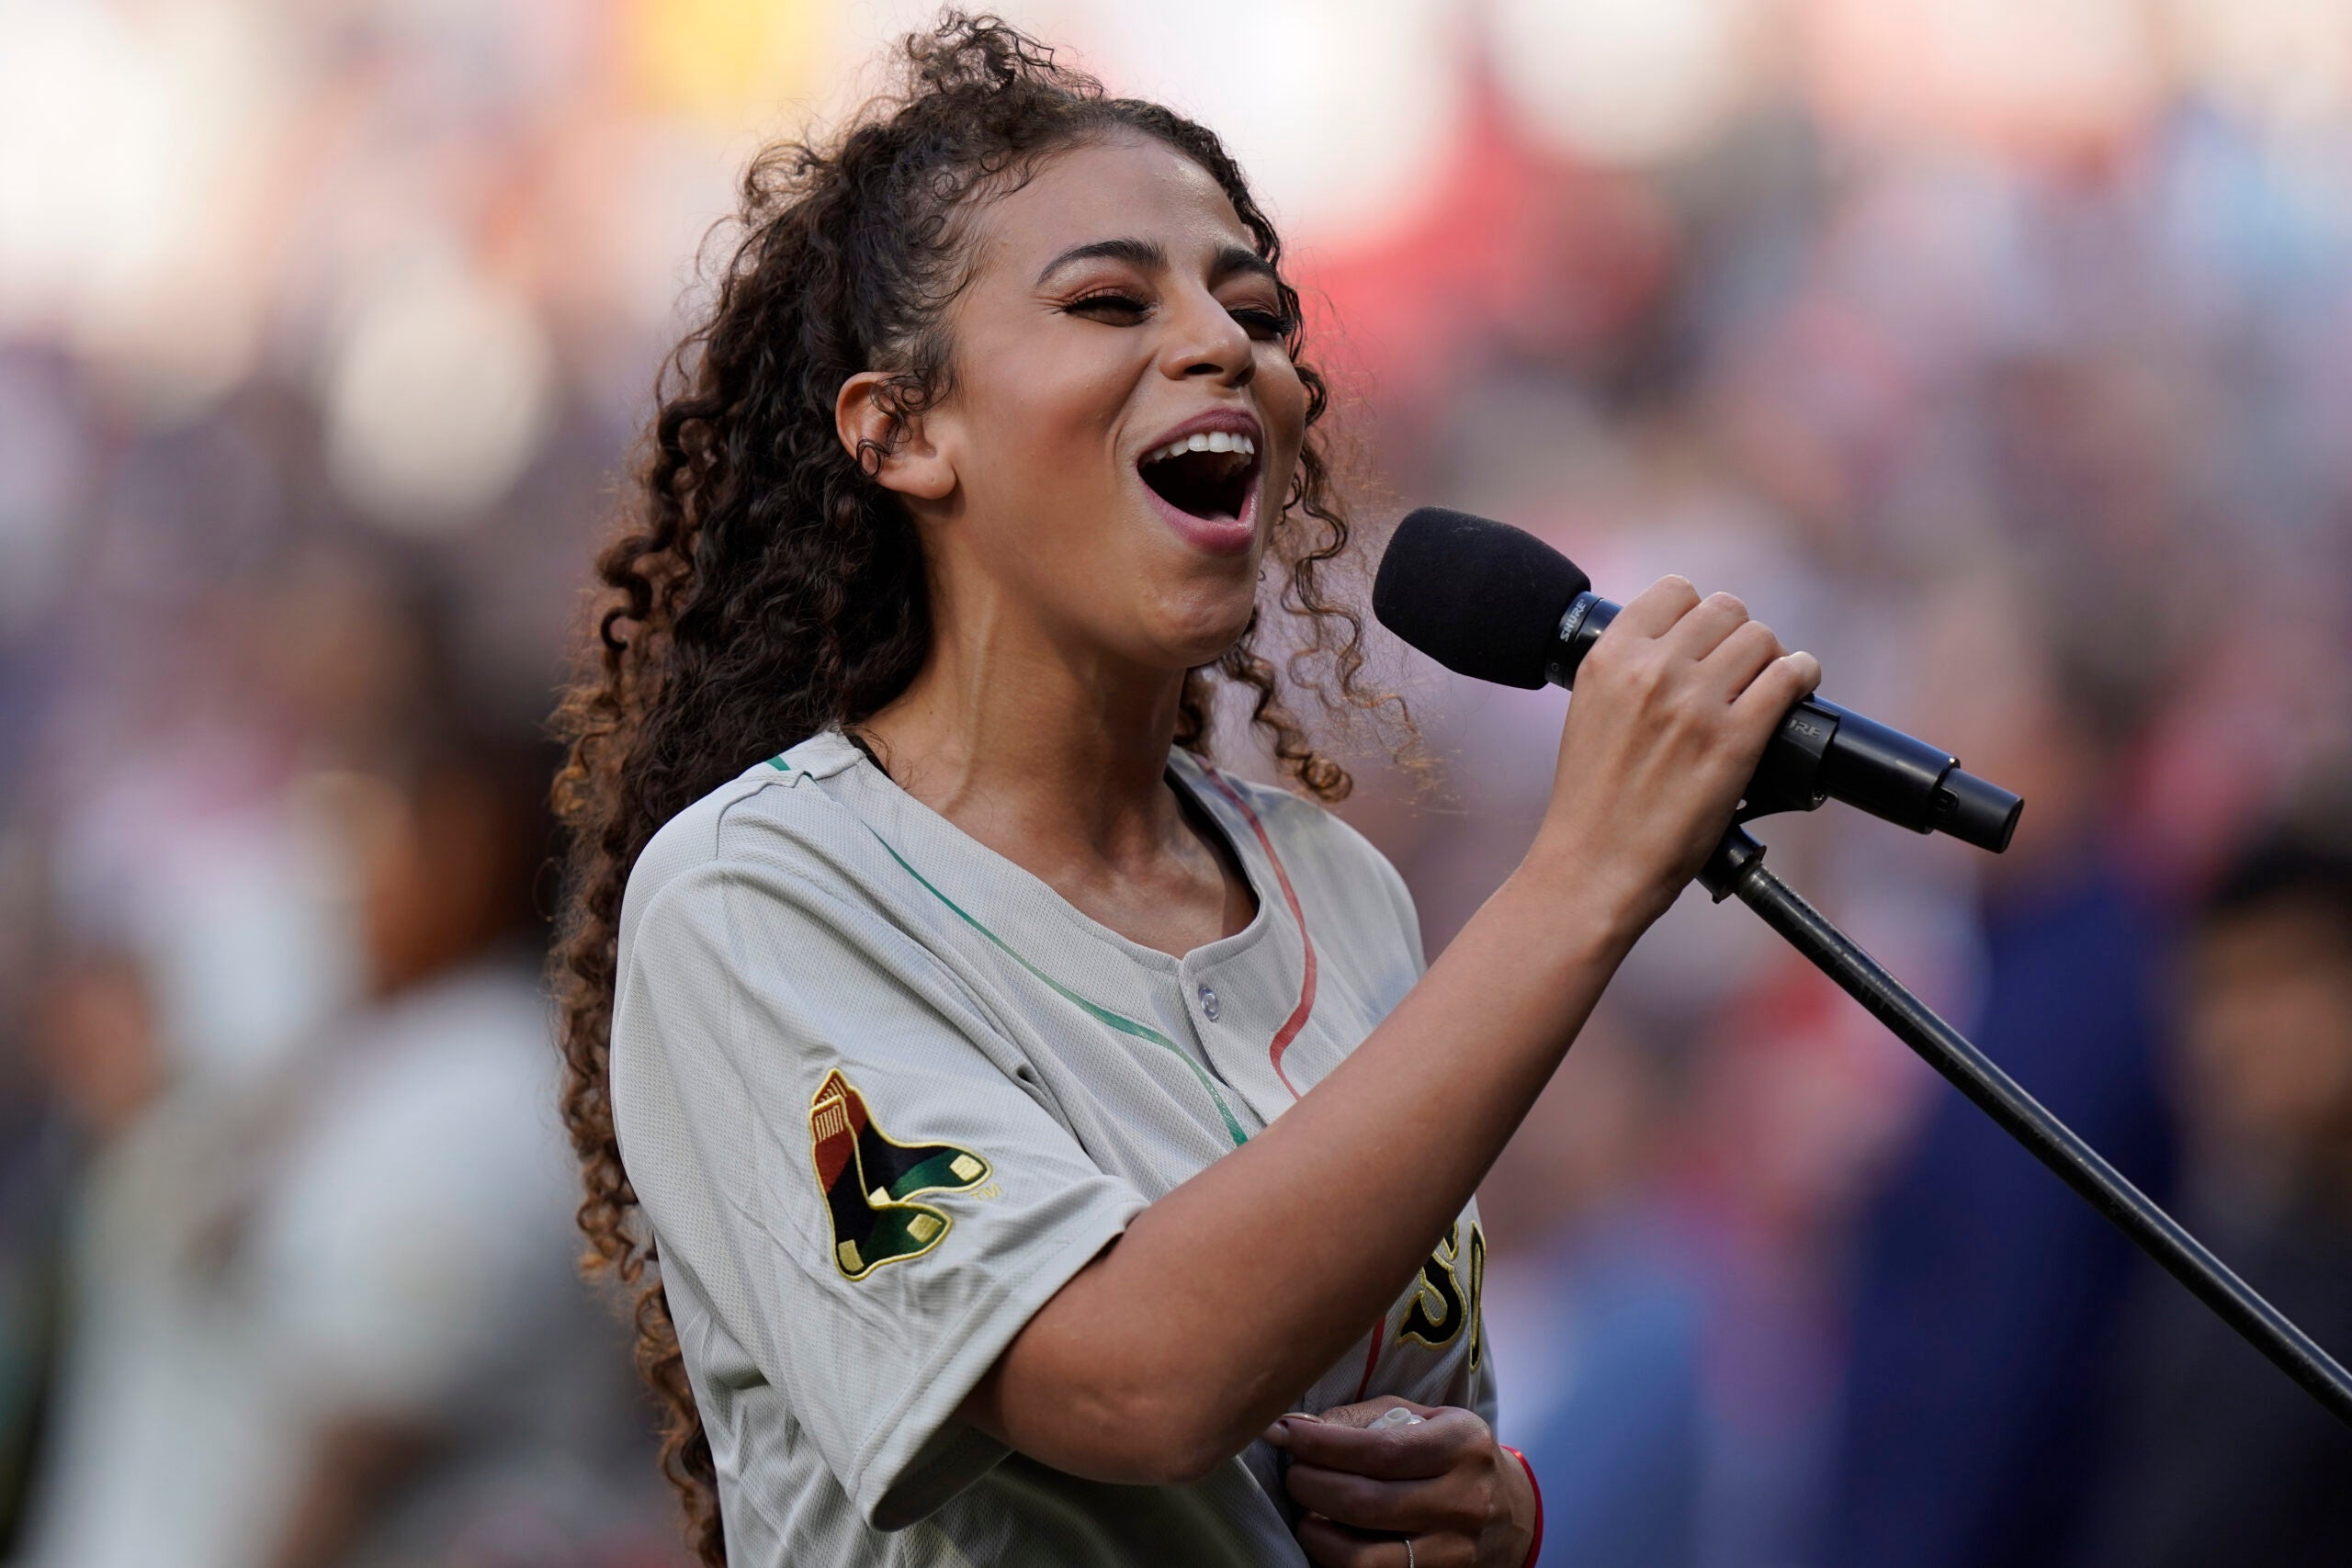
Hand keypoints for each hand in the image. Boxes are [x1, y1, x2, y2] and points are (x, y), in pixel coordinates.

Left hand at [1265, 1397, 1534, 1566]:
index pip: (1378, 1451)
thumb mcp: (1425, 1419)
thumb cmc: (1452, 1456)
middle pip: (1365, 1504)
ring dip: (1317, 1535)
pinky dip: (1336, 1563)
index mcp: (1462, 1446)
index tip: (1283, 1433)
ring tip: (1307, 1513)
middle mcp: (1464, 1501)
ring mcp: (1453, 1552)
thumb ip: (1366, 1418)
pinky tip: (1328, 1541)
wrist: (1510, 1514)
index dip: (1320, 1445)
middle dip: (1311, 1486)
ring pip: (1364, 1558)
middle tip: (1293, 1474)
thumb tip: (1298, 1426)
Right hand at [1531, 576, 1818, 931]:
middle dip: (1738, 636)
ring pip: (1760, 637)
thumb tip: (1684, 646)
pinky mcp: (1734, 741)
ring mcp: (1695, 704)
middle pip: (1725, 609)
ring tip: (1766, 686)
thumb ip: (1629, 670)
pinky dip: (1801, 677)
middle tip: (1741, 669)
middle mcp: (1651, 670)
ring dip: (1770, 658)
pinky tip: (1797, 689)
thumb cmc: (1593, 800)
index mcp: (1609, 658)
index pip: (1674, 591)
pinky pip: (1788, 677)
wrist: (1594, 866)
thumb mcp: (1591, 711)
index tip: (1705, 641)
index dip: (1697, 614)